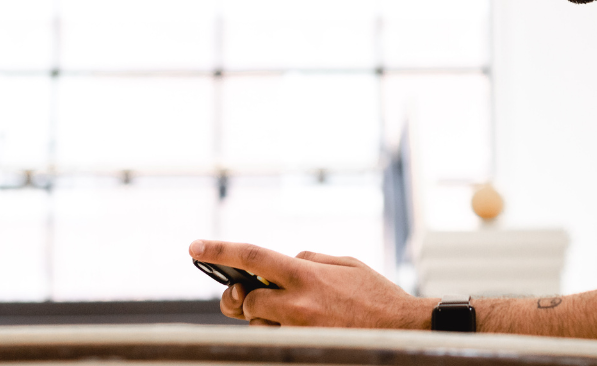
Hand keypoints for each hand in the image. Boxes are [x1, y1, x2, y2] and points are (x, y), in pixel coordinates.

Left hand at [189, 239, 432, 328]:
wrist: (401, 330)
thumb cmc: (377, 295)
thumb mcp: (345, 263)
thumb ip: (310, 259)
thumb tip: (288, 260)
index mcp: (306, 274)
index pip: (253, 256)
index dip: (220, 251)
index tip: (195, 247)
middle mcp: (297, 303)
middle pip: (247, 301)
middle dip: (249, 299)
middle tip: (259, 296)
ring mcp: (298, 330)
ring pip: (260, 325)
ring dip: (268, 319)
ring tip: (303, 314)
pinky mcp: (302, 348)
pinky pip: (277, 341)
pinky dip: (282, 332)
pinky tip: (309, 326)